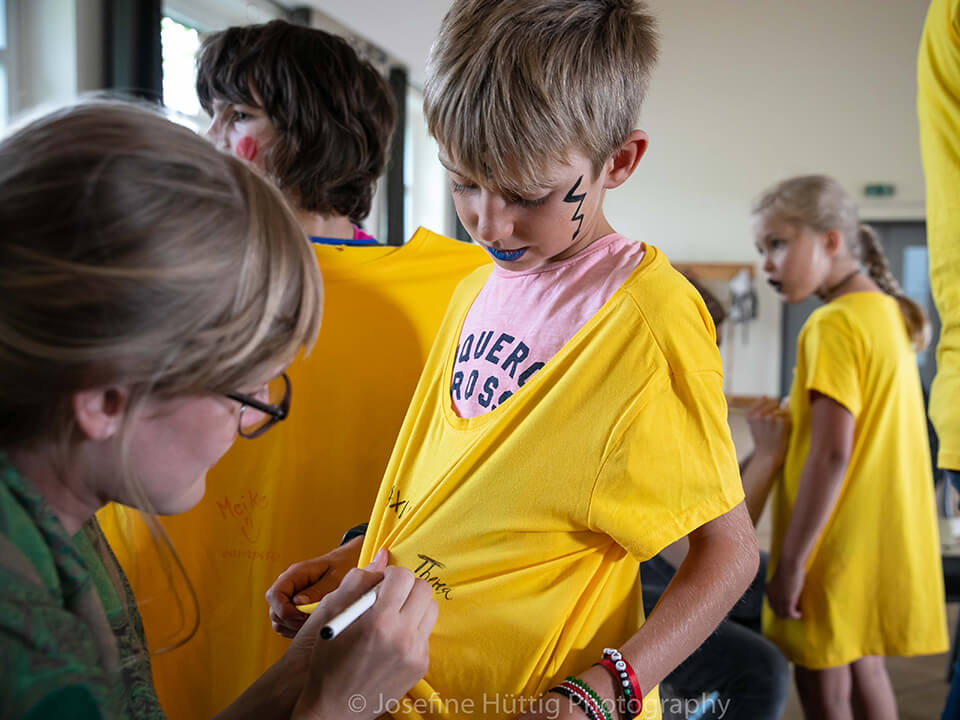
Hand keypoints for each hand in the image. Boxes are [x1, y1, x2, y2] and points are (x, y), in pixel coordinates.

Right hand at [266, 536, 363, 637]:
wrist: (347, 562)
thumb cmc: (342, 566)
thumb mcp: (335, 577)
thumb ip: (318, 590)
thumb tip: (298, 603)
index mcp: (295, 574)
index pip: (274, 594)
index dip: (284, 610)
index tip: (303, 616)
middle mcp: (288, 585)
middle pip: (274, 611)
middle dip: (291, 622)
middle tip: (312, 622)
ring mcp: (290, 597)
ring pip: (279, 620)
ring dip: (294, 627)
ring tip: (316, 622)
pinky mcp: (294, 607)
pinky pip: (287, 624)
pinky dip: (297, 628)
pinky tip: (314, 624)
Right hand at [291, 551, 438, 719]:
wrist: (333, 708)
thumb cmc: (327, 659)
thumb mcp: (332, 614)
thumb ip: (357, 580)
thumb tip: (382, 556)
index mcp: (378, 620)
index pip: (403, 577)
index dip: (391, 575)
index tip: (382, 583)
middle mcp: (402, 636)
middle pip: (423, 589)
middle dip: (407, 587)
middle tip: (390, 595)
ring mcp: (414, 653)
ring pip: (430, 610)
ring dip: (414, 606)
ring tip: (392, 616)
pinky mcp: (420, 666)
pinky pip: (425, 634)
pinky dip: (412, 629)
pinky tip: (392, 639)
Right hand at [746, 397, 790, 466]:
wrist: (768, 455)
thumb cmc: (764, 438)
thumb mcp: (758, 422)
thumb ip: (769, 408)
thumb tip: (787, 398)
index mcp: (750, 413)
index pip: (764, 399)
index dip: (768, 409)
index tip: (765, 421)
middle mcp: (758, 414)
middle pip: (774, 402)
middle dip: (776, 411)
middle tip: (772, 426)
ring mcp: (770, 418)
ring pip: (782, 409)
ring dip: (783, 418)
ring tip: (777, 430)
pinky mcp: (781, 422)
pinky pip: (788, 416)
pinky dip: (788, 423)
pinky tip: (782, 432)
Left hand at [766, 560, 804, 618]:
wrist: (790, 564)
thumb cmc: (789, 567)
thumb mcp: (783, 578)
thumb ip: (783, 584)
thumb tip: (791, 588)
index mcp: (769, 589)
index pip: (771, 604)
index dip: (779, 608)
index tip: (788, 608)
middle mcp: (771, 595)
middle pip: (776, 611)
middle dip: (785, 614)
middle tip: (794, 613)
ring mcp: (778, 599)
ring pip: (783, 614)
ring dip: (791, 616)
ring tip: (798, 614)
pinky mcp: (787, 601)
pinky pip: (790, 614)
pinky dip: (795, 616)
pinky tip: (800, 614)